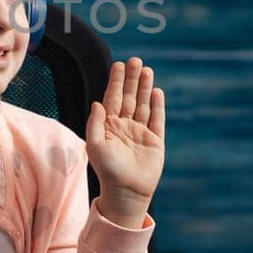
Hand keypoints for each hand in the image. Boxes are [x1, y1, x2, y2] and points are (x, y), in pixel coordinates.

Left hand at [86, 57, 164, 226]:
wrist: (126, 191)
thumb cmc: (107, 170)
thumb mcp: (95, 146)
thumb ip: (95, 123)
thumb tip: (98, 102)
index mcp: (109, 125)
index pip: (113, 98)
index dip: (116, 82)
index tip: (118, 65)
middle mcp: (125, 126)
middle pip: (130, 97)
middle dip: (131, 79)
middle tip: (135, 60)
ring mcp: (140, 132)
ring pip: (143, 104)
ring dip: (144, 87)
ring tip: (146, 69)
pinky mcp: (155, 140)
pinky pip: (156, 119)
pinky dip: (157, 105)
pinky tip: (156, 91)